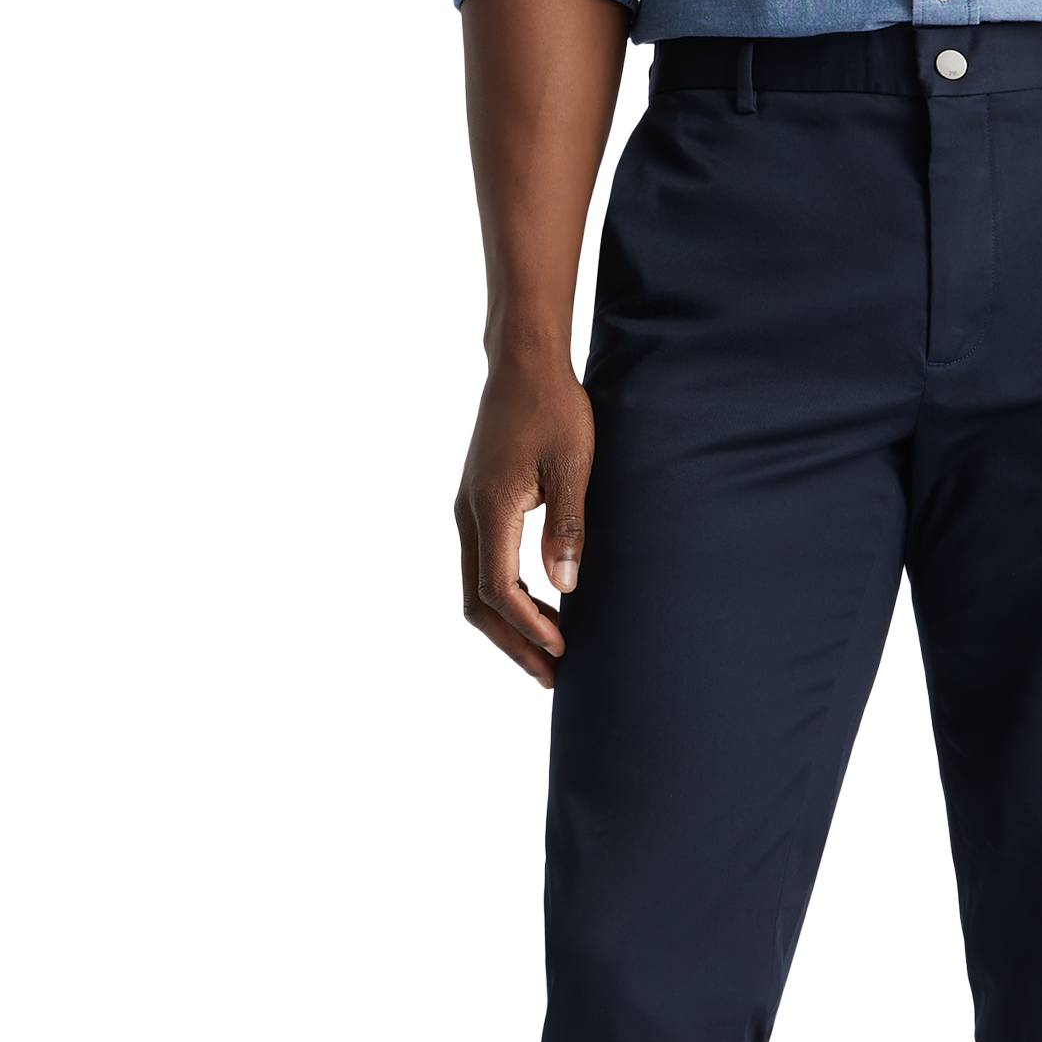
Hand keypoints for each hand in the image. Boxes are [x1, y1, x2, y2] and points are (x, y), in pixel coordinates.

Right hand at [454, 356, 594, 687]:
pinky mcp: (477, 505)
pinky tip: (541, 608)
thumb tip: (566, 586)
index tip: (563, 649)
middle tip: (552, 678)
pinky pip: (483, 566)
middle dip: (514, 643)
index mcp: (490, 508)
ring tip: (549, 655)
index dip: (529, 627)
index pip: (498, 589)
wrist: (523, 363)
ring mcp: (468, 510)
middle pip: (478, 602)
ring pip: (476, 588)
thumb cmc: (554, 407)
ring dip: (509, 626)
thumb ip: (567, 526)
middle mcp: (468, 514)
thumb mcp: (573, 465)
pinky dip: (507, 598)